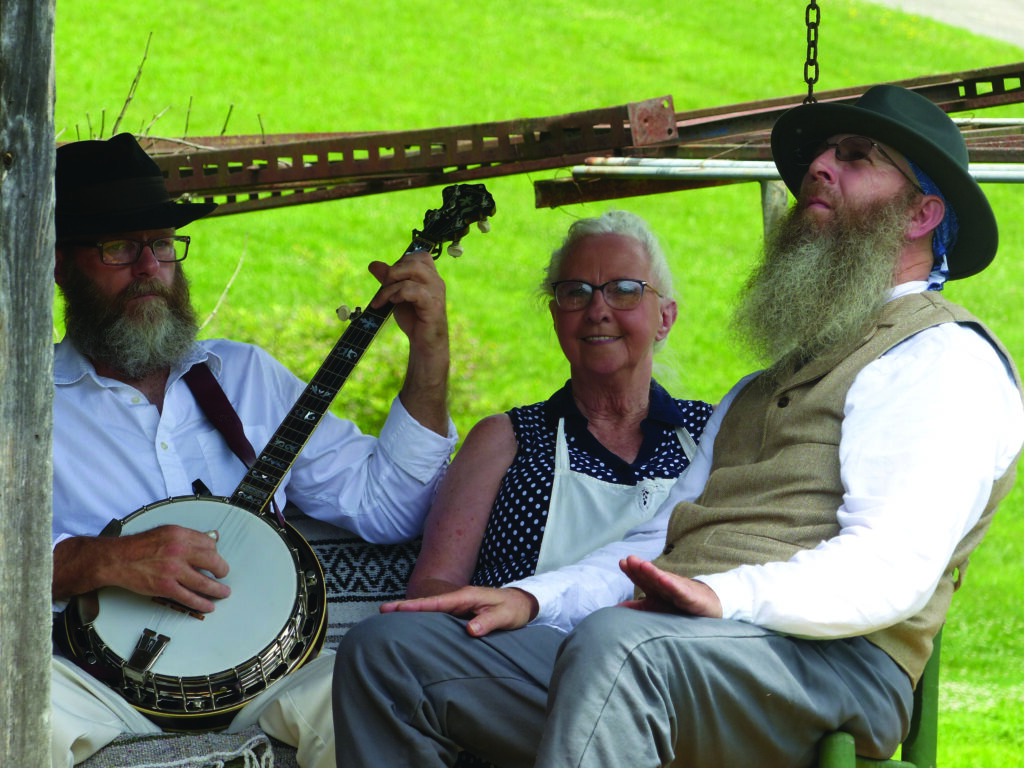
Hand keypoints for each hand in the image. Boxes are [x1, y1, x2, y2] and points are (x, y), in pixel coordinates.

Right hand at [54, 524, 230, 613]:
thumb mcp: (165, 531)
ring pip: (204, 582)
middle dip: (222, 570)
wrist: (116, 559)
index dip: (215, 552)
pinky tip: (209, 605)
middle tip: (223, 575)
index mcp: (180, 534)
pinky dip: (202, 603)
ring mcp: (173, 570)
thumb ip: (187, 537)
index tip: (216, 558)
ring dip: (218, 590)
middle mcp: (179, 550)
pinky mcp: (165, 587)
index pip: (209, 543)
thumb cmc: (139, 546)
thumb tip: (210, 541)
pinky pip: (189, 597)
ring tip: (224, 593)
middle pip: (212, 561)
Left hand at [368, 249, 447, 357]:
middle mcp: (436, 280)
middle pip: (413, 261)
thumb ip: (388, 279)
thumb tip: (373, 264)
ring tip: (383, 300)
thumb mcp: (396, 295)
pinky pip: (413, 290)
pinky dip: (398, 294)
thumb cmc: (413, 318)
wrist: (424, 342)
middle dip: (392, 273)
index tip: (389, 281)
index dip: (399, 263)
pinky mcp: (433, 304)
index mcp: (429, 276)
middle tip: (383, 290)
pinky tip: (392, 304)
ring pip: (412, 272)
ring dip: (391, 286)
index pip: (417, 256)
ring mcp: (436, 291)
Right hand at [380, 585, 537, 636]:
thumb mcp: (505, 616)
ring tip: (389, 616)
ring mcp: (458, 605)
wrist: (522, 603)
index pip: (437, 602)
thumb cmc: (513, 609)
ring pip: (431, 609)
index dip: (417, 606)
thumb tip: (470, 630)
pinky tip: (412, 624)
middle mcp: (459, 598)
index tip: (398, 608)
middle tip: (381, 610)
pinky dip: (423, 617)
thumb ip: (488, 621)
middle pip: (428, 603)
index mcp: (466, 596)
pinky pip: (438, 615)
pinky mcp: (460, 612)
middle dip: (405, 606)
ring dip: (411, 612)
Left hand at [618, 554, 721, 617]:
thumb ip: (636, 608)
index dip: (632, 571)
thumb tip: (615, 610)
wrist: (708, 606)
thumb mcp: (654, 607)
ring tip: (644, 565)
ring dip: (654, 573)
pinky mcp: (690, 598)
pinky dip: (672, 585)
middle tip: (630, 559)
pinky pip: (680, 591)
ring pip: (664, 581)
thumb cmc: (678, 605)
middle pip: (652, 576)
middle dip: (641, 567)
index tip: (622, 562)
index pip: (642, 578)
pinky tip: (664, 579)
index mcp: (656, 588)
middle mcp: (666, 586)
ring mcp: (678, 590)